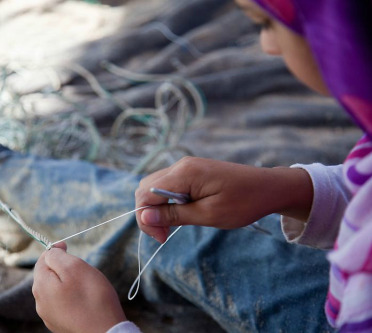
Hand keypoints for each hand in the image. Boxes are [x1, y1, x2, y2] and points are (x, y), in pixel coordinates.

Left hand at [32, 244, 125, 332]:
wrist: (104, 332)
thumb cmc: (92, 297)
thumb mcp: (75, 267)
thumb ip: (58, 256)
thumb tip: (50, 252)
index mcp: (41, 285)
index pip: (42, 259)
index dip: (55, 250)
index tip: (67, 246)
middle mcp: (40, 301)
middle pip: (48, 275)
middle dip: (61, 267)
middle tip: (81, 268)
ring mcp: (49, 315)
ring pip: (55, 289)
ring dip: (66, 283)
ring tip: (84, 285)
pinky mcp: (59, 324)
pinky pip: (62, 303)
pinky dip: (70, 297)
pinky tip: (83, 300)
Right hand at [135, 157, 312, 242]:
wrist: (269, 187)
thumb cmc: (244, 202)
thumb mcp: (209, 214)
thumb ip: (175, 215)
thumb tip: (144, 217)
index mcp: (183, 174)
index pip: (145, 193)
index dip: (146, 218)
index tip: (162, 238)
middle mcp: (180, 166)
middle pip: (146, 188)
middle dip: (148, 214)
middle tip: (165, 234)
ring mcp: (186, 167)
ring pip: (155, 187)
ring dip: (158, 208)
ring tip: (173, 226)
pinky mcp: (192, 171)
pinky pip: (169, 186)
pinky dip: (168, 202)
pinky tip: (182, 213)